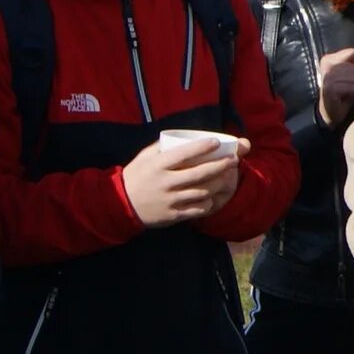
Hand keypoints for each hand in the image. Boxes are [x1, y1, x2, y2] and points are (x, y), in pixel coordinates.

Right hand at [121, 136, 241, 226]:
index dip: (202, 147)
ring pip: (202, 192)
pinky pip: (197, 209)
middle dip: (220, 165)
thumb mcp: (144, 157)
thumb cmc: (135, 176)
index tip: (217, 142)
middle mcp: (165, 182)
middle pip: (199, 174)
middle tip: (233, 159)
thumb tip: (184, 138)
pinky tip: (214, 196)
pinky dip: (208, 202)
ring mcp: (170, 200)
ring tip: (229, 176)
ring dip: (219, 184)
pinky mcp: (173, 215)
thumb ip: (162, 147)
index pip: (184, 154)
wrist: (120, 204)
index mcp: (158, 165)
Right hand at [316, 48, 353, 125]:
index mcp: (329, 58)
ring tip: (346, 92)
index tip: (352, 76)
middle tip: (347, 87)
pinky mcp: (329, 88)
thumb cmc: (345, 92)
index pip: (353, 53)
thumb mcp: (353, 75)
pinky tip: (343, 98)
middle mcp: (326, 64)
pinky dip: (351, 94)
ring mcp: (326, 76)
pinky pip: (351, 87)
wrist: (332, 112)